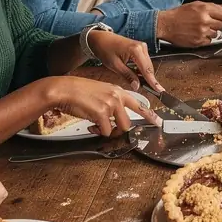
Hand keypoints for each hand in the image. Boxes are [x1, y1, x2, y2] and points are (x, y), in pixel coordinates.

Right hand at [44, 76, 158, 134]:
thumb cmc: (78, 91)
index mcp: (117, 91)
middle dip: (119, 129)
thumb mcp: (100, 91)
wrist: (64, 89)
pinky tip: (90, 125)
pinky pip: (106, 131)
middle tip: (108, 129)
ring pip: (120, 127)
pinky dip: (98, 131)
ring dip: (109, 131)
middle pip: (129, 121)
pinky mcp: (102, 113)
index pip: (139, 103)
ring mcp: (110, 104)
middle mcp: (117, 97)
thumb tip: (115, 115)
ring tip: (97, 126)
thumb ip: (111, 101)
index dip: (149, 114)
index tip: (157, 121)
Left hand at [87, 30, 160, 90]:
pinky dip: (141, 70)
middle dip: (149, 80)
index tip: (159, 90)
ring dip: (145, 75)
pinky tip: (137, 75)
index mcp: (136, 50)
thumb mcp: (115, 65)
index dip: (153, 82)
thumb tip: (137, 86)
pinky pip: (144, 62)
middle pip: (149, 68)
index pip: (147, 70)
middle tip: (150, 91)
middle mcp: (141, 47)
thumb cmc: (105, 49)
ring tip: (140, 84)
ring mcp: (142, 47)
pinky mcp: (140, 48)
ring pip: (147, 66)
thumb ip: (127, 76)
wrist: (100, 38)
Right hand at [157, 2, 221, 46]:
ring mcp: (202, 32)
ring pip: (216, 34)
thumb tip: (221, 12)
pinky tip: (198, 35)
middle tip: (211, 24)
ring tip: (202, 29)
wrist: (166, 24)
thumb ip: (210, 7)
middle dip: (218, 25)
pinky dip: (205, 39)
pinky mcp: (198, 41)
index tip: (220, 18)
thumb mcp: (194, 5)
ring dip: (211, 32)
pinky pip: (209, 41)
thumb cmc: (178, 14)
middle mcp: (205, 20)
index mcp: (204, 9)